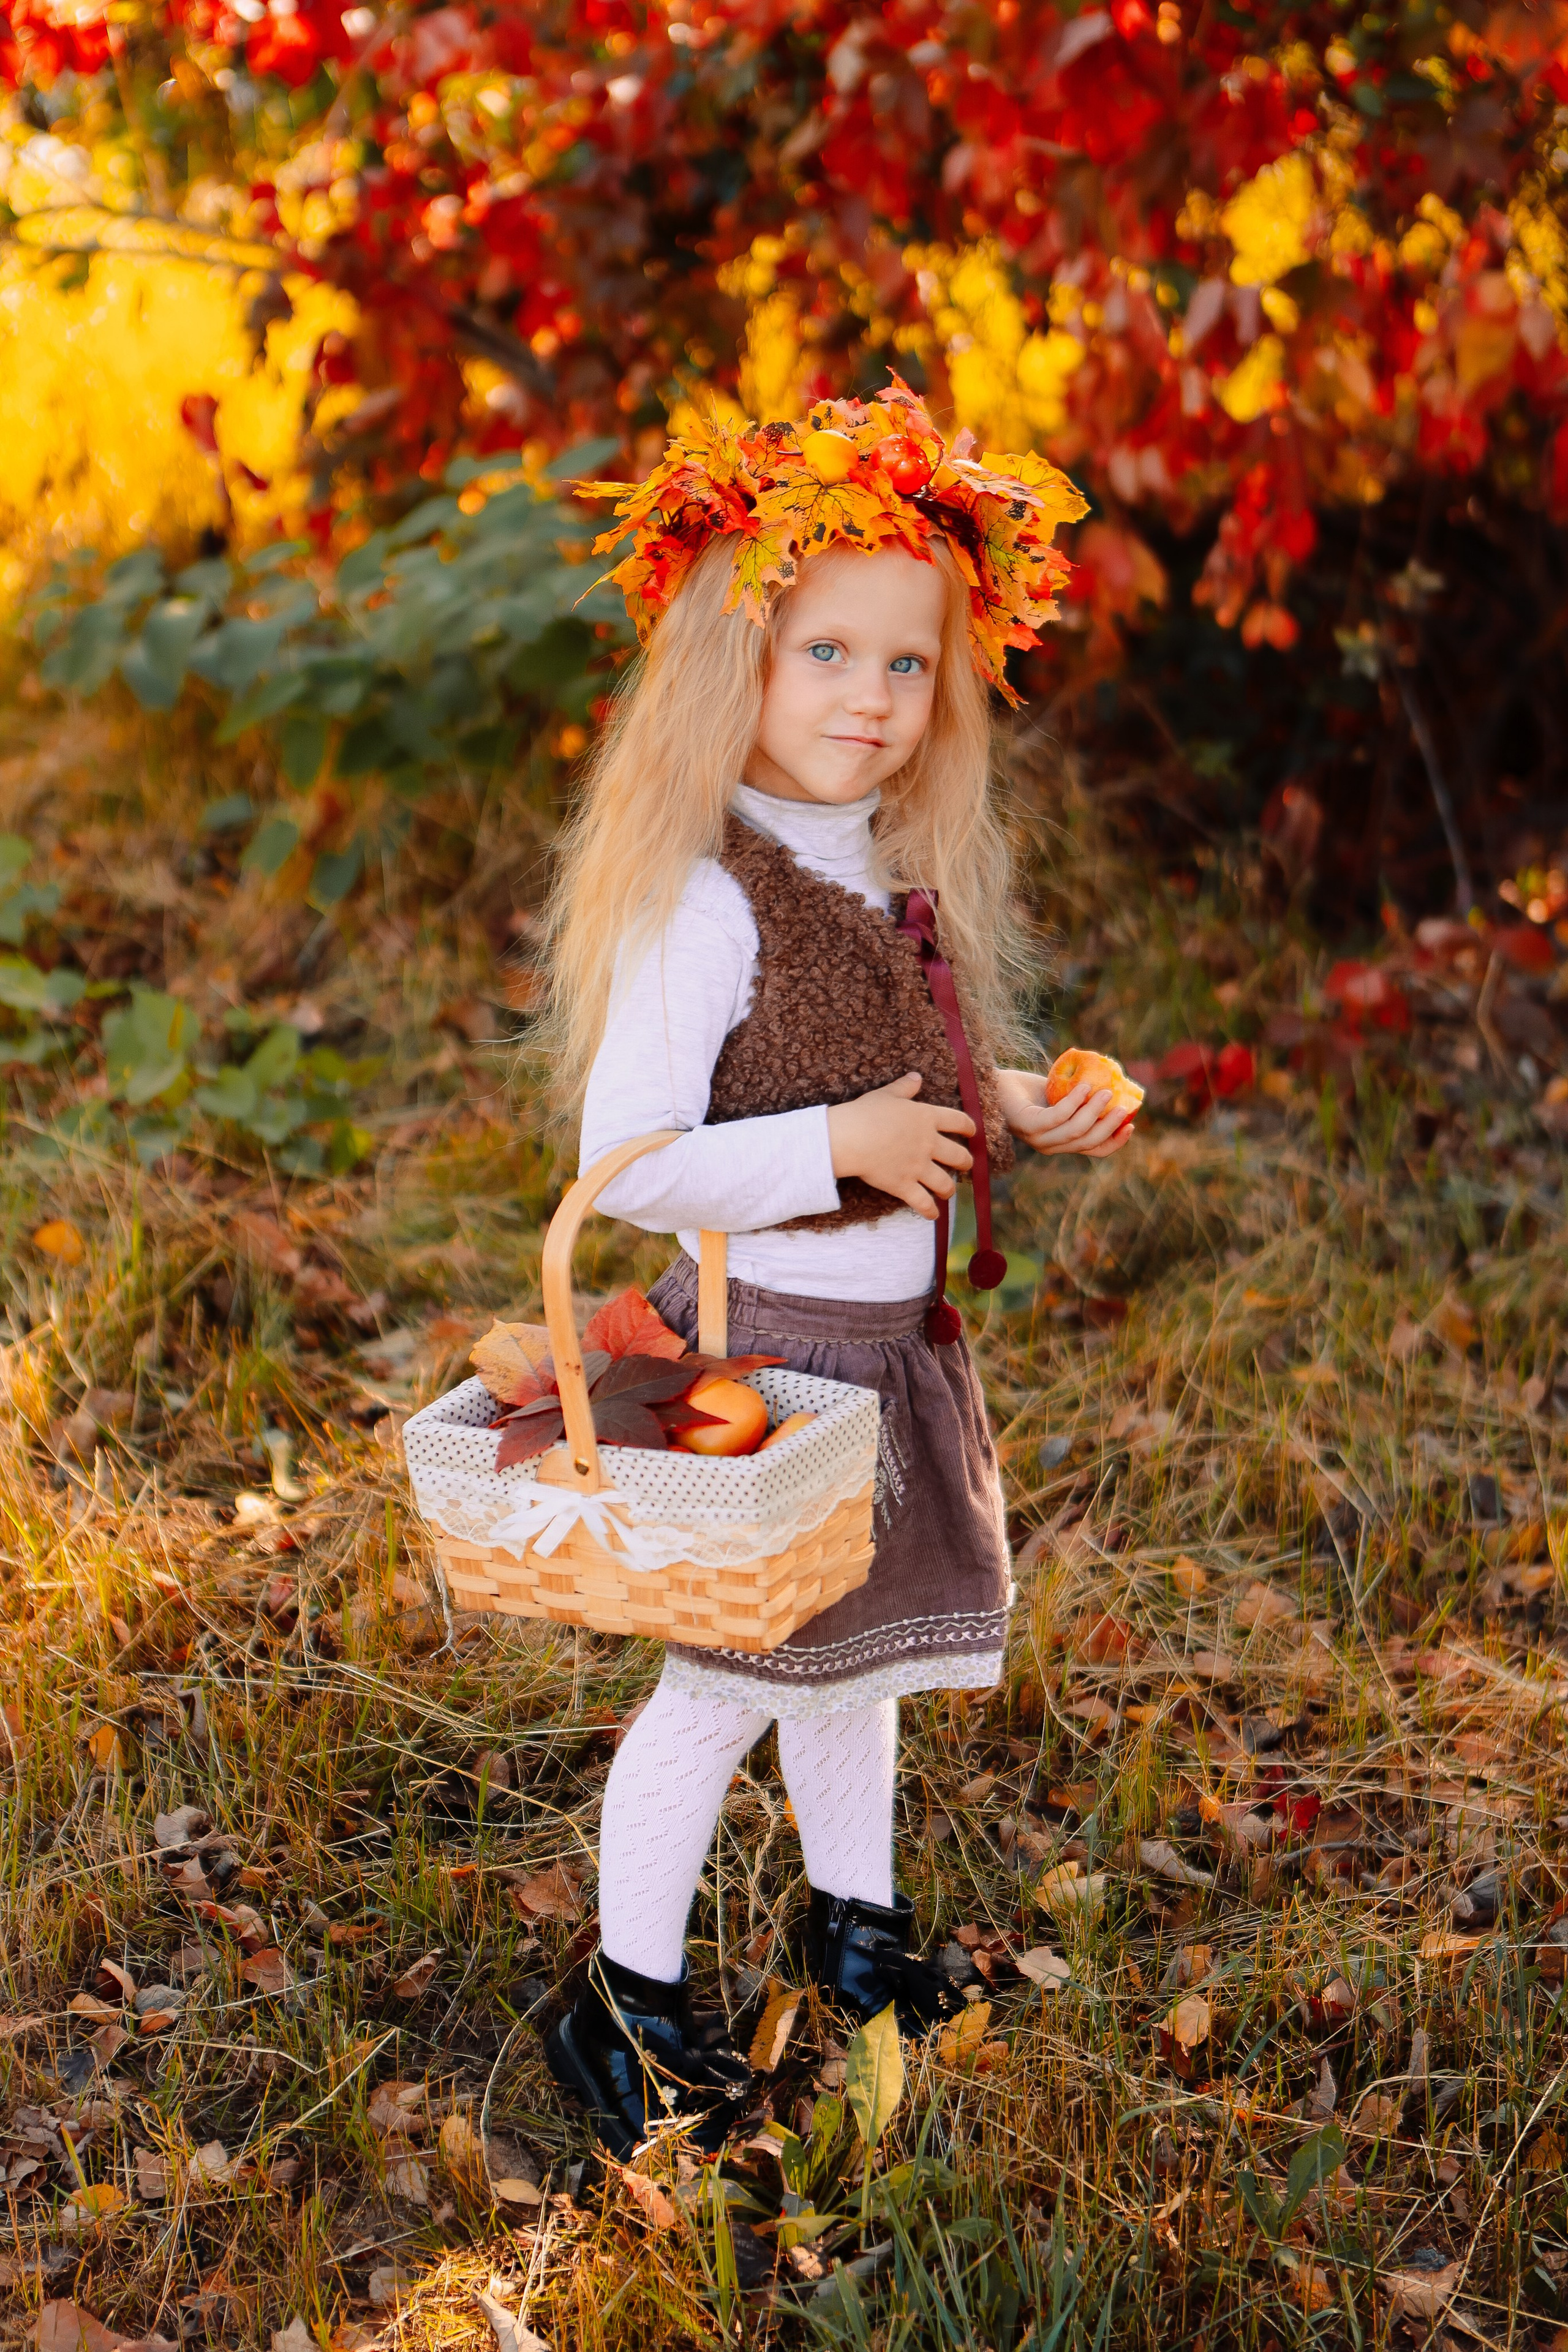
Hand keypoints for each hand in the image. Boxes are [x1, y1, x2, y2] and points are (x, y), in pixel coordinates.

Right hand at [827, 1072, 974, 1219]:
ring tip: (948, 1191)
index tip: (972, 1132)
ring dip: (949, 1189)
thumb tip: (917, 1077)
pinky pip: (923, 1203)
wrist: (850, 1138)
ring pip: (945, 1183)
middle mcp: (928, 1144)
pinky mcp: (904, 1186)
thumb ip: (905, 1087)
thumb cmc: (866, 1113)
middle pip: (959, 1156)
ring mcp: (918, 1167)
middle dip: (966, 1162)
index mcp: (927, 1118)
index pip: (959, 1121)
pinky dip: (930, 1211)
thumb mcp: (887, 1094)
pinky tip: (933, 1215)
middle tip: (965, 1164)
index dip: (969, 1127)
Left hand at [994, 1066, 1135, 1160]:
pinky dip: (1074, 1102)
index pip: (1094, 1150)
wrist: (993, 1083)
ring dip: (1095, 1112)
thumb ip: (1082, 1099)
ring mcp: (1038, 1138)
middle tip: (1124, 1105)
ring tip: (1106, 1091)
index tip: (1131, 1125)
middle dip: (1110, 1125)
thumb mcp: (1060, 1095)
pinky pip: (1057, 1117)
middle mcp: (1050, 1146)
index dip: (1115, 1141)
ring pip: (1075, 1131)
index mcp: (1060, 1142)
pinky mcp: (1028, 1125)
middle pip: (1088, 1142)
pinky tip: (1084, 1086)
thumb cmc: (1027, 1089)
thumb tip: (1113, 1087)